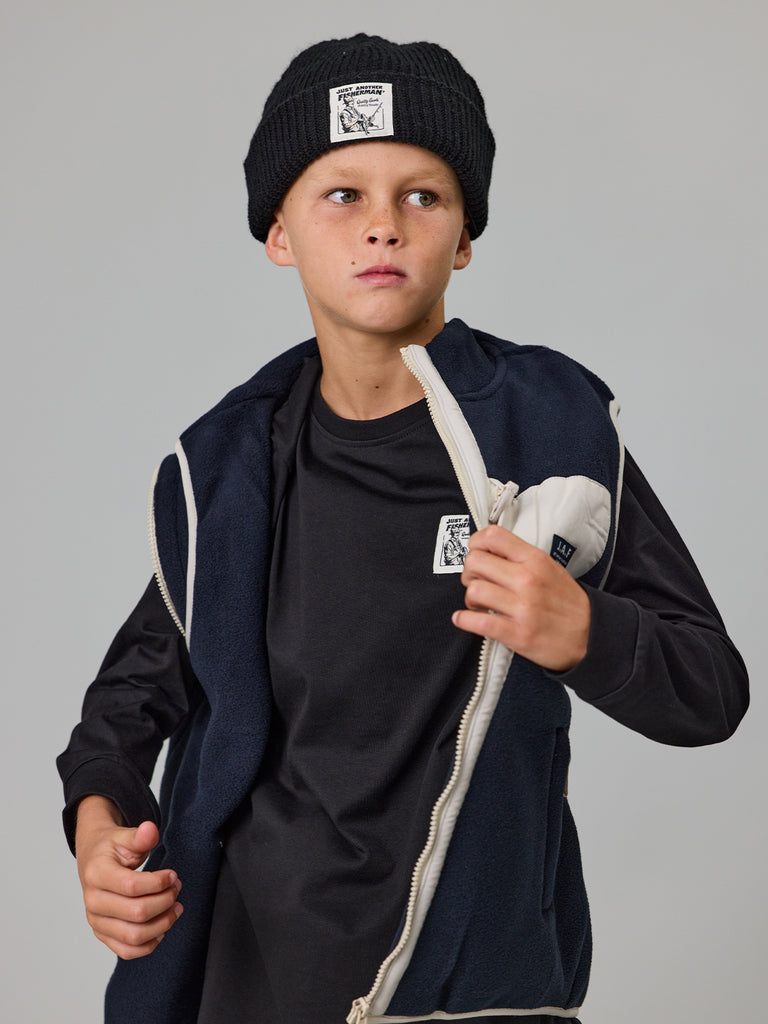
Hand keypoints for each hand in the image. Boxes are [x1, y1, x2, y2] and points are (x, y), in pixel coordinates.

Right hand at [75, 796, 182, 959]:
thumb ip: (140, 836)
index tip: (173, 875)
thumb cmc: (111, 849)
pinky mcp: (103, 934)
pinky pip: (126, 951)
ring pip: (134, 936)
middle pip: (137, 913)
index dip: (159, 882)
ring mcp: (96, 921)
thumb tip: (150, 829)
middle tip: (177, 889)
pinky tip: (162, 927)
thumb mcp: (124, 836)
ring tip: (176, 908)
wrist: (93, 861)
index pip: (132, 886)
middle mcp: (93, 901)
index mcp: (96, 874)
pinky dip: (149, 944)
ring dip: (163, 924)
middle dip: (165, 901)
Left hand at [452, 525, 590, 671]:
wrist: (591, 635)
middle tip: (475, 581)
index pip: (493, 536)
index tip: (475, 552)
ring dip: (469, 598)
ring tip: (478, 603)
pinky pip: (478, 622)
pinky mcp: (518, 634)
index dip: (475, 543)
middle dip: (469, 572)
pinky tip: (464, 619)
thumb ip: (520, 558)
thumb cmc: (568, 603)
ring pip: (474, 590)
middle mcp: (528, 580)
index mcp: (535, 560)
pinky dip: (464, 620)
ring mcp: (523, 608)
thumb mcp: (549, 568)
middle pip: (475, 562)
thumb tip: (488, 551)